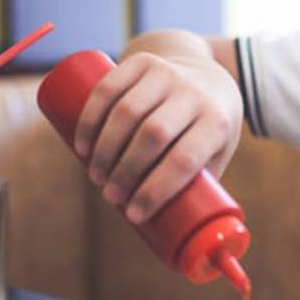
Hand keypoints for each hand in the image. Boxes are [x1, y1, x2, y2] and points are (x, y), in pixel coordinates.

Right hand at [72, 51, 242, 223]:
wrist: (206, 71)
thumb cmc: (209, 125)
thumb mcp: (218, 151)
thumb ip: (202, 186)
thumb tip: (183, 237)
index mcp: (217, 121)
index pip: (184, 159)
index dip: (155, 191)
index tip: (134, 215)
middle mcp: (194, 94)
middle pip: (152, 137)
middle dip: (125, 172)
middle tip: (110, 196)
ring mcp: (167, 73)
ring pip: (126, 112)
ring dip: (103, 150)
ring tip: (95, 176)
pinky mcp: (142, 62)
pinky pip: (109, 88)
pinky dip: (90, 119)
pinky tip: (80, 145)